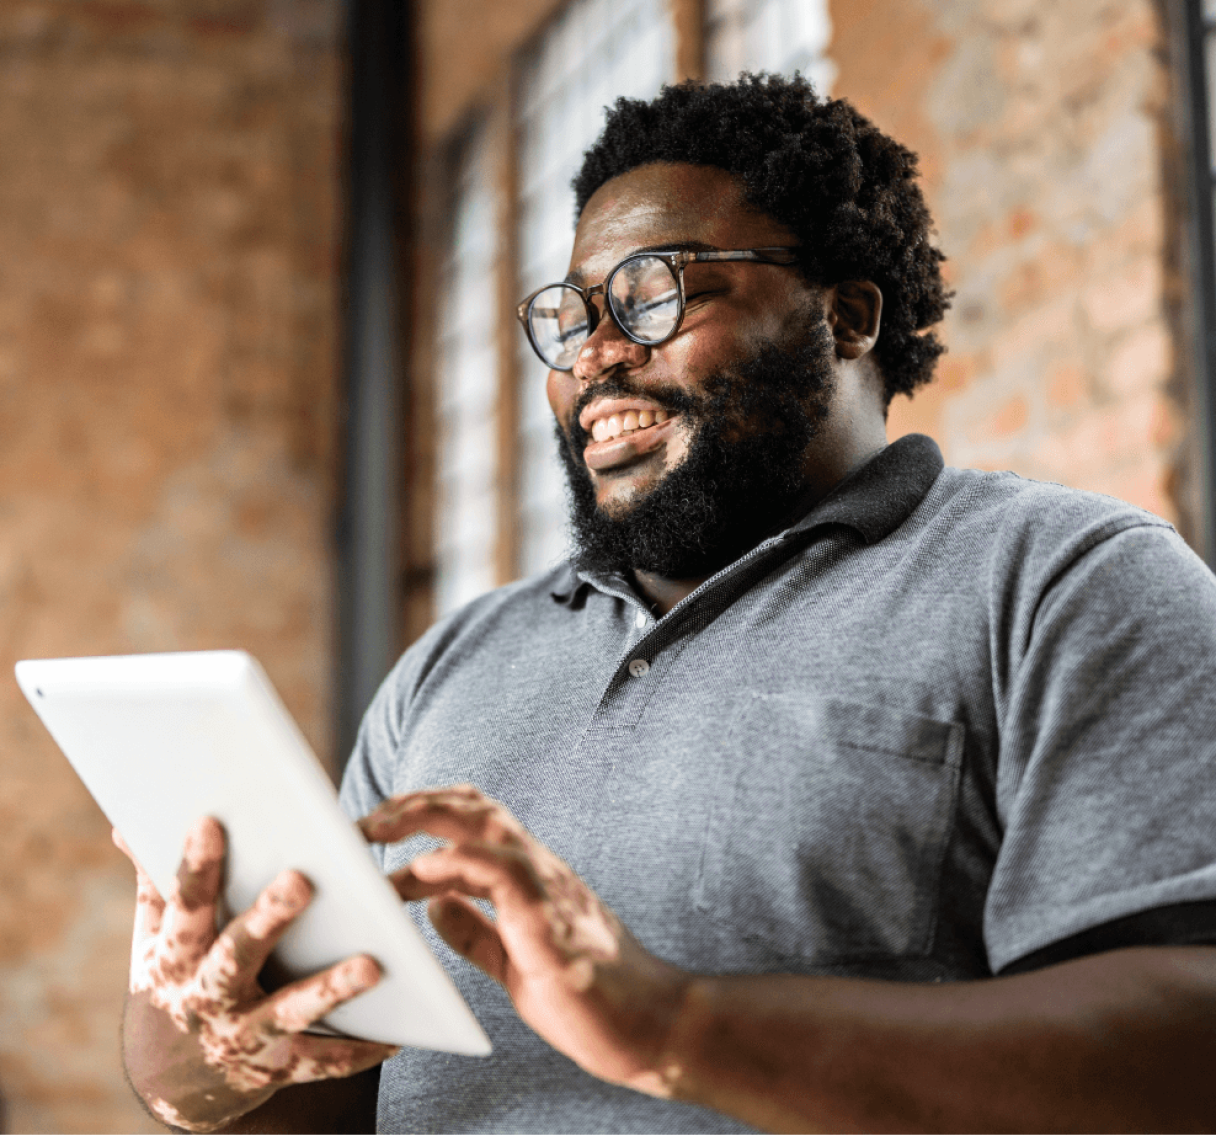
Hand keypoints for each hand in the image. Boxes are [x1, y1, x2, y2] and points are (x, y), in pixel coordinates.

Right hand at [116, 818, 396, 1132]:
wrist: (172, 1085)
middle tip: (302, 880)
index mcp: (175, 958)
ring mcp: (240, 1036)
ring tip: (373, 965)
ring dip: (331, 989)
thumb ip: (156, 885)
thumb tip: (128, 823)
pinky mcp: (274, 1068)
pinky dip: (357, 1051)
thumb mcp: (154, 941)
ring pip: (289, 1011)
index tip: (209, 821)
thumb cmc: (175, 984)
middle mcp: (204, 998)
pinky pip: (320, 1061)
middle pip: (236, 955)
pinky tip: (396, 1033)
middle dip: (267, 919)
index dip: (195, 867)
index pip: (183, 906)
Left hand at [358, 785, 688, 1097]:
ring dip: (423, 818)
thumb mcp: (514, 963)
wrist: (652, 1027)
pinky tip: (419, 873)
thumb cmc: (589, 998)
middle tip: (362, 821)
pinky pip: (499, 872)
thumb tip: (433, 904)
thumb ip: (476, 931)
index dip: (423, 813)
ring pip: (483, 823)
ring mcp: (546, 888)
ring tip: (374, 831)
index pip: (473, 821)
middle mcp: (537, 869)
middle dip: (413, 803)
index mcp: (528, 878)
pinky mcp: (549, 918)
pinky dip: (455, 863)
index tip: (376, 827)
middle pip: (473, 806)